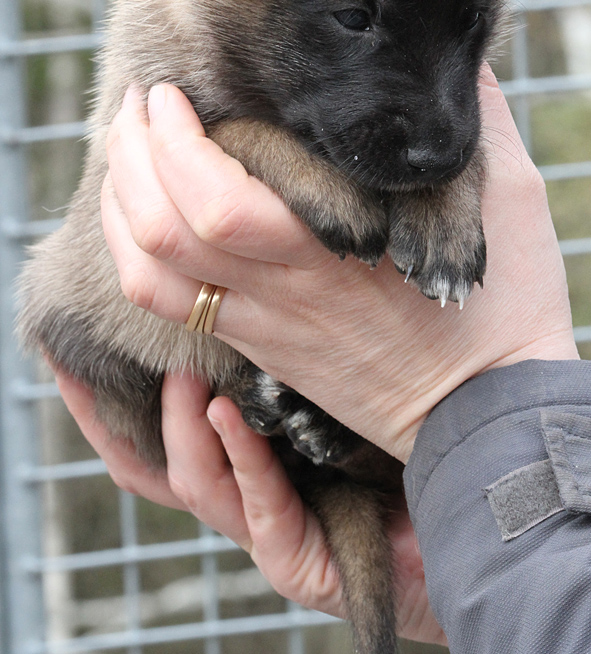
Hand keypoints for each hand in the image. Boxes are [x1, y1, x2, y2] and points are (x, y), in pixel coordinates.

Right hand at [54, 369, 445, 645]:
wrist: (462, 514)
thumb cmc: (396, 436)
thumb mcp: (317, 385)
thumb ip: (277, 348)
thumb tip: (246, 268)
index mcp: (235, 456)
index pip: (152, 428)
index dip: (103, 397)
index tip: (70, 350)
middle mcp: (236, 494)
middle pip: (146, 465)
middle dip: (106, 419)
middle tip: (83, 361)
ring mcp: (261, 530)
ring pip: (192, 484)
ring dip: (182, 426)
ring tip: (184, 373)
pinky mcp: (296, 560)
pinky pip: (258, 509)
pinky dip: (242, 460)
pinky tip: (233, 417)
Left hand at [101, 66, 578, 463]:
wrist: (485, 416)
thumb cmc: (505, 309)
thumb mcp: (510, 201)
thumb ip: (480, 123)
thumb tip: (457, 61)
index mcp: (337, 249)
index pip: (217, 201)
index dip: (174, 140)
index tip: (171, 93)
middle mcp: (283, 290)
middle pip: (164, 230)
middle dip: (130, 155)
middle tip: (137, 101)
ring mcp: (264, 326)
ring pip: (150, 272)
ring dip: (120, 202)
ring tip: (124, 148)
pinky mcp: (259, 349)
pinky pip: (167, 309)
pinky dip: (132, 253)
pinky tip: (138, 215)